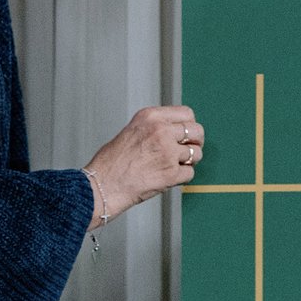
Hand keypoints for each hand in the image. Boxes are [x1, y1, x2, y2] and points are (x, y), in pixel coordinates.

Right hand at [85, 105, 204, 217]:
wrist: (102, 186)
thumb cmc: (112, 162)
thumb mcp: (132, 130)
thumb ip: (155, 127)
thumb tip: (178, 131)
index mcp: (150, 117)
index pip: (187, 113)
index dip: (189, 125)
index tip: (186, 133)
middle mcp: (161, 131)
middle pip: (197, 130)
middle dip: (196, 142)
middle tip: (189, 150)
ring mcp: (167, 152)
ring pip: (196, 153)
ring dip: (189, 161)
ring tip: (174, 165)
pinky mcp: (171, 173)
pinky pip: (190, 173)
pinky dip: (182, 177)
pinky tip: (168, 177)